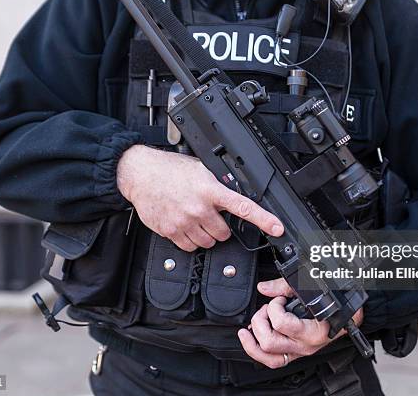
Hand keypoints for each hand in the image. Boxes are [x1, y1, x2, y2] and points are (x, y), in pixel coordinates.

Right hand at [117, 145, 283, 251]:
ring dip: (206, 235)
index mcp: (210, 190)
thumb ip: (218, 184)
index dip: (264, 219)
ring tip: (195, 219)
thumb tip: (236, 194)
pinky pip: (190, 247)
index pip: (243, 207)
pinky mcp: (170, 232)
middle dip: (221, 227)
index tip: (277, 228)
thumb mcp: (200, 170)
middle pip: (224, 234)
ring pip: (208, 243)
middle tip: (210, 215)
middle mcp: (198, 208)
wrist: (140, 174)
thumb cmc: (170, 170)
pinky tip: (184, 225)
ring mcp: (184, 222)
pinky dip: (190, 240)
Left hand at [238, 278, 363, 368]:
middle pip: (269, 343)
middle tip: (266, 309)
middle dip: (260, 322)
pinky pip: (273, 360)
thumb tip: (264, 287)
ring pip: (268, 358)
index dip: (274, 307)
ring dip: (253, 342)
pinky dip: (258, 350)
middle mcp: (305, 346)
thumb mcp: (312, 288)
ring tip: (249, 327)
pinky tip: (251, 338)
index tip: (280, 299)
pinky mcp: (295, 353)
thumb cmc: (337, 302)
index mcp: (312, 331)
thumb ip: (285, 286)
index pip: (282, 323)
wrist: (352, 317)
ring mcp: (300, 352)